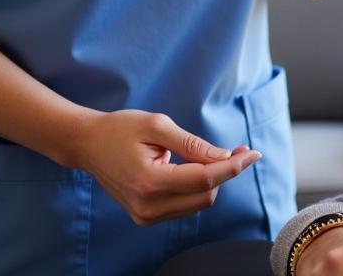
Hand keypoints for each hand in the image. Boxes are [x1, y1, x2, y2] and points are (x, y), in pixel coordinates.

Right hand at [72, 109, 259, 224]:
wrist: (88, 145)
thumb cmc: (121, 128)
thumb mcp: (158, 126)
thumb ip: (193, 144)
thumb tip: (225, 157)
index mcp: (151, 182)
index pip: (205, 180)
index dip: (234, 167)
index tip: (254, 153)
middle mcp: (148, 206)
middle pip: (205, 196)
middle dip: (226, 172)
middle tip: (238, 149)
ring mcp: (146, 215)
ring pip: (197, 204)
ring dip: (213, 181)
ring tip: (217, 156)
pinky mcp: (146, 216)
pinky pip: (183, 206)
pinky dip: (197, 188)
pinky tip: (196, 168)